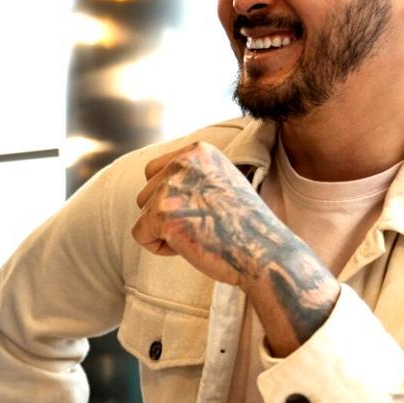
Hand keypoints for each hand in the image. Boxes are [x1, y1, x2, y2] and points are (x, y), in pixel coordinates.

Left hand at [132, 142, 336, 355]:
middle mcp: (182, 162)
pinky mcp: (162, 213)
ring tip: (198, 234)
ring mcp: (171, 187)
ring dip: (163, 230)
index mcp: (197, 151)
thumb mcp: (218, 182)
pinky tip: (187, 247)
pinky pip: (140, 234)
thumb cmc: (242, 225)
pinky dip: (158, 247)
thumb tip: (154, 181)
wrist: (263, 251)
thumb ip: (189, 175)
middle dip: (166, 215)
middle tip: (203, 226)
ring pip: (143, 213)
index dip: (171, 198)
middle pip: (145, 193)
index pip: (153, 171)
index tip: (202, 210)